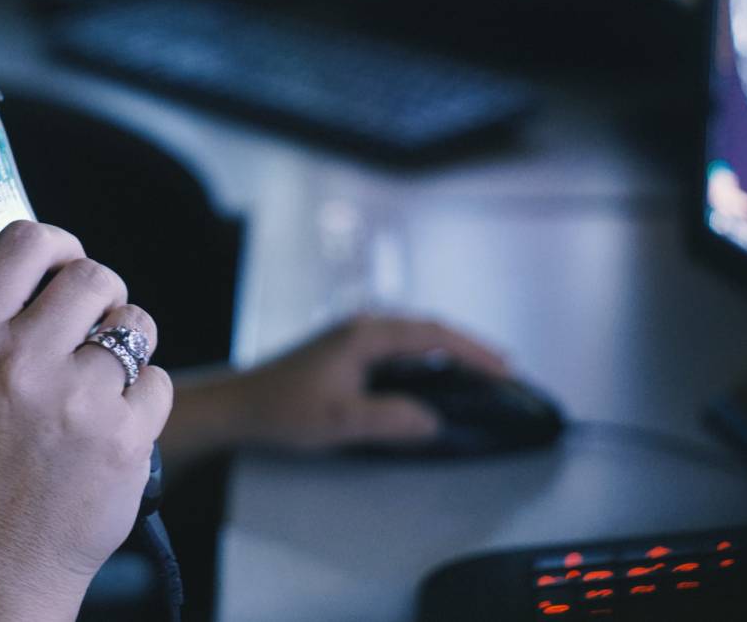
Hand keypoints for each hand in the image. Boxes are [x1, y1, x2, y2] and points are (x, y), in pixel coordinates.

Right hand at [0, 222, 171, 621]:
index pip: (23, 244)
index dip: (55, 243)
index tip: (64, 258)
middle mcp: (21, 362)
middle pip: (94, 276)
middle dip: (100, 297)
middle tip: (88, 331)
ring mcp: (77, 399)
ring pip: (136, 326)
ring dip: (127, 349)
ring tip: (95, 390)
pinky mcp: (126, 436)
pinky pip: (159, 381)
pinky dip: (144, 402)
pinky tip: (110, 431)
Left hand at [233, 313, 509, 452]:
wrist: (240, 405)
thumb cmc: (286, 410)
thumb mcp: (341, 421)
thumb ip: (390, 419)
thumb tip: (434, 420)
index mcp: (367, 333)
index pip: (434, 335)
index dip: (473, 351)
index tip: (505, 369)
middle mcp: (365, 325)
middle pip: (430, 330)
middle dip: (470, 348)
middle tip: (506, 370)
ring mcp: (356, 335)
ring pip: (417, 337)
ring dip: (451, 352)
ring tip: (483, 372)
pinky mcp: (350, 350)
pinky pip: (403, 348)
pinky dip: (430, 359)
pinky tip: (439, 377)